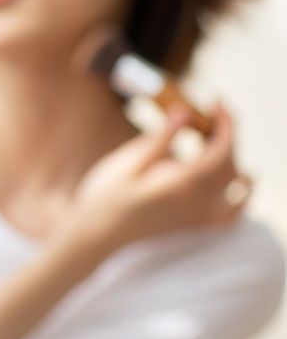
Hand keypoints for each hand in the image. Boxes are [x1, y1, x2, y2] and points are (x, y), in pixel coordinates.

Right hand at [63, 102, 251, 254]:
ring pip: (235, 185)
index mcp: (184, 184)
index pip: (222, 147)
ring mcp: (200, 218)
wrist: (95, 236)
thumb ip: (162, 138)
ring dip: (232, 158)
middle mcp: (200, 203)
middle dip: (226, 135)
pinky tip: (242, 182)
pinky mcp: (194, 227)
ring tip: (216, 140)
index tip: (217, 101)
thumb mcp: (129, 162)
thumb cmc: (106, 197)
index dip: (225, 122)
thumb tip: (185, 110)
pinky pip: (233, 213)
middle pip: (231, 163)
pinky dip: (243, 195)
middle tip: (209, 114)